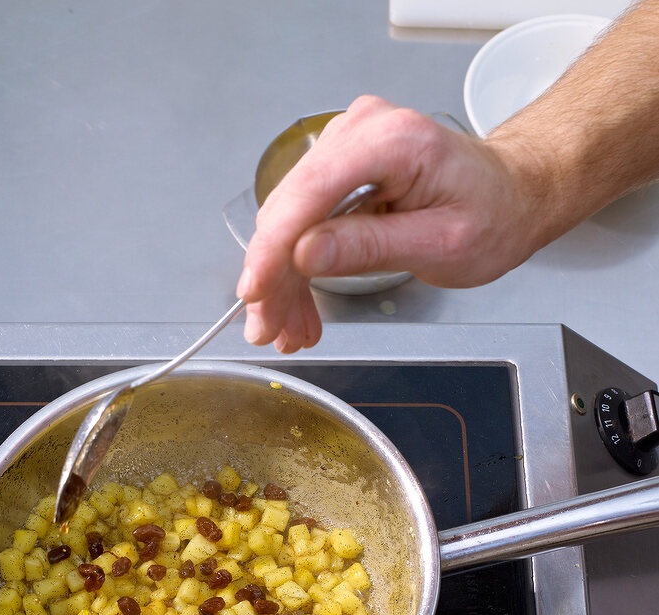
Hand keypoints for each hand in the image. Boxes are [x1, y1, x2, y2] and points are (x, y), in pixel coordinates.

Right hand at [236, 95, 541, 351]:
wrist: (512, 196)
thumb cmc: (493, 214)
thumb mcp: (441, 244)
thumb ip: (370, 247)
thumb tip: (305, 253)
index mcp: (391, 141)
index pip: (309, 195)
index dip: (273, 250)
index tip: (255, 294)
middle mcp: (361, 132)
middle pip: (290, 210)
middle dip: (274, 277)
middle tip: (269, 330)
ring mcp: (347, 147)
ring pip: (290, 221)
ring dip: (284, 280)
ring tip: (287, 329)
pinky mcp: (341, 169)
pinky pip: (305, 220)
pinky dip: (299, 267)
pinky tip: (299, 306)